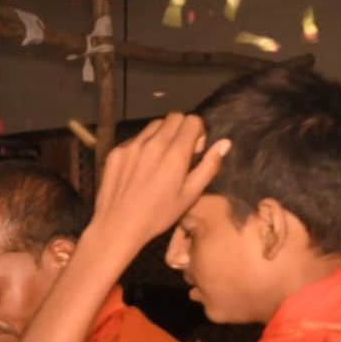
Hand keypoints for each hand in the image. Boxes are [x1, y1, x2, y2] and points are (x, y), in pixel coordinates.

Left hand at [89, 113, 231, 252]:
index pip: (192, 120)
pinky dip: (144, 144)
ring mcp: (132, 145)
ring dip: (163, 134)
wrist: (118, 224)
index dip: (198, 132)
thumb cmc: (159, 214)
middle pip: (174, 117)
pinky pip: (136, 137)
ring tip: (161, 157)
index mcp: (174, 154)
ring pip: (154, 124)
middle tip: (180, 151)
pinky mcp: (116, 150)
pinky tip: (141, 166)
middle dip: (182, 129)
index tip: (195, 149)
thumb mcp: (190, 195)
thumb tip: (224, 143)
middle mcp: (153, 143)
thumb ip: (209, 166)